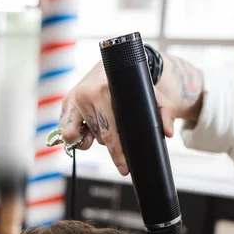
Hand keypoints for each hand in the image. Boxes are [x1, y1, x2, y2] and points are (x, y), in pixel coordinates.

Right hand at [59, 55, 202, 175]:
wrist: (113, 64)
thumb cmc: (133, 83)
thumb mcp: (154, 96)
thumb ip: (165, 112)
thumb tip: (168, 132)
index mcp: (103, 90)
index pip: (110, 132)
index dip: (118, 153)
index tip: (125, 168)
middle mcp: (85, 94)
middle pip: (100, 137)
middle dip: (112, 146)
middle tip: (122, 144)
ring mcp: (73, 100)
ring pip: (86, 137)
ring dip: (96, 139)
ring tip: (105, 128)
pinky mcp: (66, 104)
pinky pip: (68, 133)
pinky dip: (78, 137)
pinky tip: (88, 130)